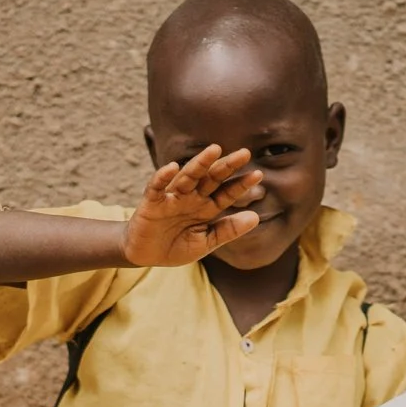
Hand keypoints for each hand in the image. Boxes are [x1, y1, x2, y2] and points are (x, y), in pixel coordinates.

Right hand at [123, 145, 264, 266]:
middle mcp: (191, 198)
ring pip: (187, 177)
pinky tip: (172, 167)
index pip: (226, 193)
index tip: (259, 174)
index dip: (241, 185)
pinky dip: (162, 177)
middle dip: (226, 166)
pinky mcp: (151, 203)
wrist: (146, 256)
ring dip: (200, 164)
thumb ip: (228, 230)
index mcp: (206, 208)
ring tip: (215, 150)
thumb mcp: (206, 242)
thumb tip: (256, 217)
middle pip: (211, 178)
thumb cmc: (176, 246)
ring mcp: (172, 198)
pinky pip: (156, 187)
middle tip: (245, 153)